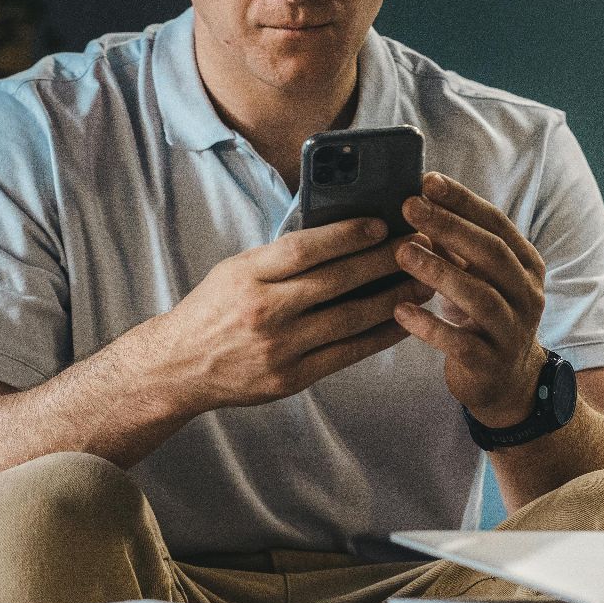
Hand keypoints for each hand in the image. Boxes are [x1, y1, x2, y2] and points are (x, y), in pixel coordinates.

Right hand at [153, 217, 437, 413]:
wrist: (179, 366)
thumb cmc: (214, 309)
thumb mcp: (236, 270)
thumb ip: (280, 257)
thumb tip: (340, 235)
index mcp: (247, 275)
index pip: (304, 248)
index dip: (347, 234)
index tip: (382, 224)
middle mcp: (263, 311)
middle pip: (335, 281)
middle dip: (384, 262)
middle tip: (418, 248)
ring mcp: (279, 348)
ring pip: (349, 319)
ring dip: (393, 300)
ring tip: (423, 284)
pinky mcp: (290, 378)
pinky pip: (346, 355)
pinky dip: (379, 337)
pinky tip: (403, 322)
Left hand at [391, 171, 548, 427]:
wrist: (509, 383)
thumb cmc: (484, 317)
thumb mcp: (477, 277)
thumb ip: (454, 246)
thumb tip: (416, 202)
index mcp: (526, 265)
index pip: (496, 223)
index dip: (463, 201)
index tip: (427, 180)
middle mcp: (527, 294)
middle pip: (491, 253)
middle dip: (449, 226)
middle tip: (408, 207)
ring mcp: (512, 330)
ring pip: (479, 296)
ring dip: (439, 271)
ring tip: (401, 252)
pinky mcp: (490, 363)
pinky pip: (460, 342)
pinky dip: (429, 325)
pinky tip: (400, 309)